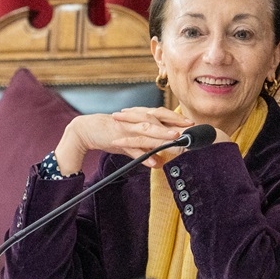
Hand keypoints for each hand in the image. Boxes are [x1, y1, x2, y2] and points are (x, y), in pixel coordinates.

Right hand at [55, 107, 193, 173]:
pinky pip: (133, 148)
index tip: (192, 123)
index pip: (162, 115)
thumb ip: (146, 148)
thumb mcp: (132, 140)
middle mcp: (136, 120)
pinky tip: (153, 163)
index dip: (177, 118)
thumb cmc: (112, 133)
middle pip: (158, 119)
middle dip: (174, 122)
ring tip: (175, 139)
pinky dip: (143, 155)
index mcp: (140, 117)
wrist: (87, 130)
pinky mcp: (118, 138)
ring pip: (147, 130)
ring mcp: (128, 128)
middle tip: (189, 127)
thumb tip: (161, 159)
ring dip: (161, 134)